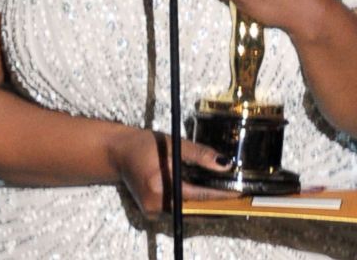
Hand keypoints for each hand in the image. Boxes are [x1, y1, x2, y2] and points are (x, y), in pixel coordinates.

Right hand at [108, 128, 235, 217]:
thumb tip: (225, 165)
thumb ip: (200, 154)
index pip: (198, 195)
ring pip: (187, 211)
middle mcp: (155, 204)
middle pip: (194, 208)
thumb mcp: (174, 143)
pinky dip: (192, 203)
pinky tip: (205, 195)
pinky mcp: (152, 212)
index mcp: (158, 186)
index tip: (239, 193)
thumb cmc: (144, 145)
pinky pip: (178, 209)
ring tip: (225, 194)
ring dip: (205, 203)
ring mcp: (152, 211)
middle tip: (237, 196)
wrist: (118, 153)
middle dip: (216, 202)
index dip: (220, 195)